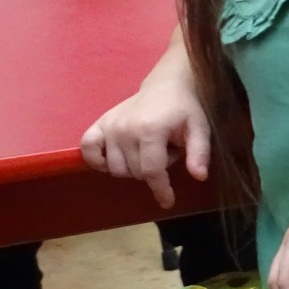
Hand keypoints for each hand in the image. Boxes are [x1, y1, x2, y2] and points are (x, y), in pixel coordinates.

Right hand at [80, 78, 210, 208]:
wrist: (167, 86)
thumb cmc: (185, 109)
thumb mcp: (199, 129)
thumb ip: (199, 153)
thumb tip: (200, 177)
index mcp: (150, 131)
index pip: (151, 171)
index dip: (160, 190)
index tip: (167, 202)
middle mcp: (125, 130)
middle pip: (134, 172)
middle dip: (153, 171)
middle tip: (165, 151)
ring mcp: (110, 127)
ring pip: (116, 168)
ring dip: (133, 167)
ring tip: (148, 149)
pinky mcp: (99, 124)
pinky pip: (89, 149)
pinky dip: (97, 160)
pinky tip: (112, 160)